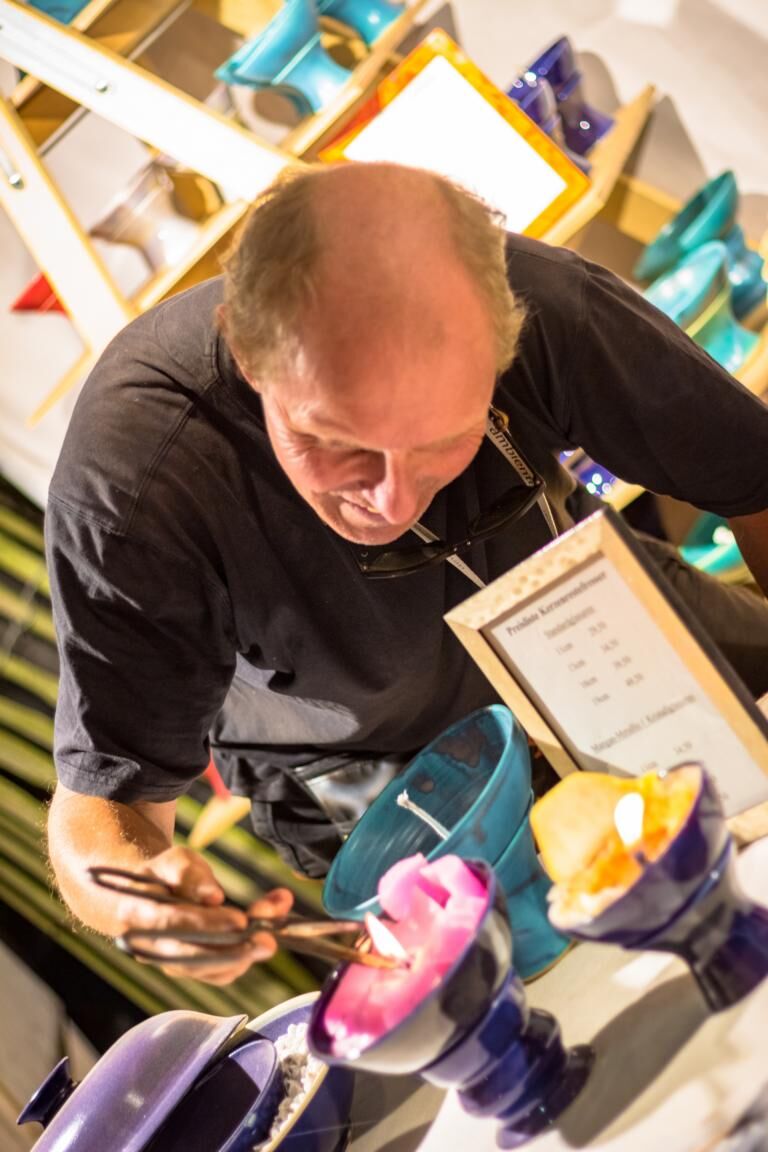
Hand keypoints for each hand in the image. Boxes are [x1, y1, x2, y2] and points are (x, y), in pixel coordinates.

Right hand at [100, 845, 293, 984]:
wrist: (145, 899)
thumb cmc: (161, 875)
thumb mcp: (173, 860)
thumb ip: (189, 874)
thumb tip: (213, 896)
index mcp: (139, 914)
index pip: (174, 923)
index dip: (207, 924)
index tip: (240, 921)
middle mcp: (151, 948)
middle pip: (194, 956)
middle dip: (234, 950)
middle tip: (268, 941)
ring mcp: (169, 964)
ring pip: (210, 970)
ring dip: (246, 953)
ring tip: (274, 932)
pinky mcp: (189, 972)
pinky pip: (218, 974)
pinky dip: (244, 959)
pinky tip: (262, 937)